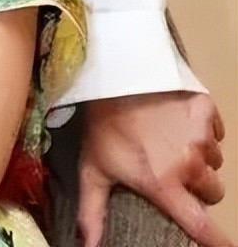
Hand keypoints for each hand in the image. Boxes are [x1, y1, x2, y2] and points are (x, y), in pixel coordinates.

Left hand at [78, 92, 232, 246]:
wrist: (112, 75)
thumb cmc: (103, 125)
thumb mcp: (93, 169)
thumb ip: (92, 212)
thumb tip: (87, 246)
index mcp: (164, 184)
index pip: (202, 227)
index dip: (218, 244)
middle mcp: (189, 164)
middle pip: (212, 192)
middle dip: (198, 188)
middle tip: (173, 171)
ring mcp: (201, 136)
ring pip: (215, 162)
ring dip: (200, 158)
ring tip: (171, 142)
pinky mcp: (206, 110)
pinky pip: (217, 132)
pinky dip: (204, 132)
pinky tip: (179, 122)